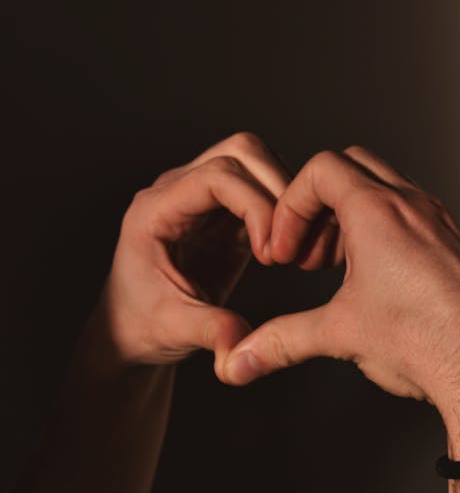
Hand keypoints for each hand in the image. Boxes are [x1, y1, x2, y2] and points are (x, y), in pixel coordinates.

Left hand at [92, 132, 289, 375]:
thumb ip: (209, 330)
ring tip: (290, 245)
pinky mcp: (227, 211)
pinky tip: (288, 248)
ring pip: (258, 161)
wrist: (135, 331)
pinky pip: (265, 189)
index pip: (216, 176)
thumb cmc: (143, 326)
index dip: (255, 205)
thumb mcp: (174, 330)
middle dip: (278, 188)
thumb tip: (240, 341)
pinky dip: (285, 210)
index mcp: (154, 211)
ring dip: (285, 195)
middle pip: (241, 151)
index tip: (270, 253)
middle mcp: (177, 191)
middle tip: (290, 241)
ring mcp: (203, 197)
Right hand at [217, 147, 459, 456]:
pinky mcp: (455, 244)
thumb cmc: (424, 340)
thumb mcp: (341, 334)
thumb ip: (281, 341)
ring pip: (384, 190)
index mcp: (378, 211)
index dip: (290, 206)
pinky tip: (374, 281)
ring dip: (350, 217)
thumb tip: (237, 361)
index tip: (284, 253)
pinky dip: (382, 231)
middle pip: (351, 167)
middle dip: (317, 204)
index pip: (320, 169)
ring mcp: (439, 222)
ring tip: (333, 268)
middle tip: (306, 254)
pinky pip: (411, 215)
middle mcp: (412, 205)